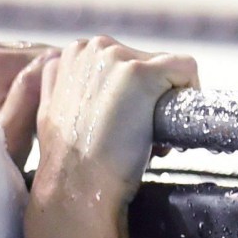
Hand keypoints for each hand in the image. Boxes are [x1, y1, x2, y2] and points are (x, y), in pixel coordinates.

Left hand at [0, 38, 59, 169]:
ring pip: (8, 60)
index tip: (64, 107)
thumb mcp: (8, 139)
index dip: (62, 82)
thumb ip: (31, 96)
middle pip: (28, 56)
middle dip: (40, 80)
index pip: (52, 56)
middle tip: (43, 113)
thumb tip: (52, 60)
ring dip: (17, 81)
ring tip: (19, 112)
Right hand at [35, 36, 198, 205]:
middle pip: (146, 62)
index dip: (128, 94)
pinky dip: (187, 98)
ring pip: (167, 70)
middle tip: (134, 137)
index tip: (121, 124)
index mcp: (74, 54)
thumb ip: (62, 84)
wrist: (76, 189)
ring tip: (145, 140)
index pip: (122, 59)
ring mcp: (119, 59)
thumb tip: (65, 70)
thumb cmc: (66, 163)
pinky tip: (162, 132)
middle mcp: (95, 48)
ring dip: (162, 104)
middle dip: (146, 98)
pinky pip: (186, 71)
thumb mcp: (50, 112)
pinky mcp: (142, 73)